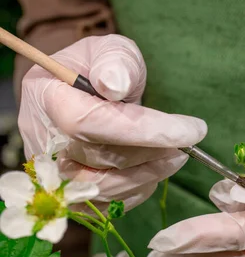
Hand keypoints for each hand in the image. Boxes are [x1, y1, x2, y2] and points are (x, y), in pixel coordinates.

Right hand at [19, 35, 206, 209]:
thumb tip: (115, 86)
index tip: (192, 129)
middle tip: (186, 144)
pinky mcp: (66, 195)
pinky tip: (153, 172)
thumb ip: (115, 61)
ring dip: (148, 175)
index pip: (90, 122)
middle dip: (151, 153)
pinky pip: (104, 206)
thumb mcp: (109, 50)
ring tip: (176, 157)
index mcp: (45, 96)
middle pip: (98, 160)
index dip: (144, 131)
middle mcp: (40, 139)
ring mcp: (50, 173)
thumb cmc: (97, 70)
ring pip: (102, 189)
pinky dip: (136, 192)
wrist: (76, 96)